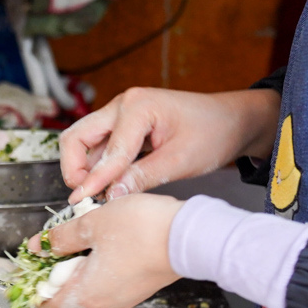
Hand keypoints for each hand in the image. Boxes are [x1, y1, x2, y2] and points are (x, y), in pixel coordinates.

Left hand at [28, 194, 183, 307]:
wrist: (190, 236)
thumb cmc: (141, 230)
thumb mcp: (91, 224)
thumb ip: (60, 237)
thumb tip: (38, 245)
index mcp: (85, 294)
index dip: (34, 290)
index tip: (32, 269)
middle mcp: (104, 303)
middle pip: (68, 297)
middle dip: (57, 273)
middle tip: (58, 244)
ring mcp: (124, 297)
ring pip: (90, 288)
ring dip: (80, 266)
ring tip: (85, 236)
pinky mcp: (138, 287)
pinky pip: (110, 282)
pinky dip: (101, 266)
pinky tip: (107, 240)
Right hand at [59, 86, 279, 202]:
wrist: (233, 122)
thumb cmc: (213, 133)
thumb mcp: (180, 161)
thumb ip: (142, 177)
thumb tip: (110, 196)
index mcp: (137, 106)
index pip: (107, 151)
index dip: (94, 181)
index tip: (80, 202)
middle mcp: (123, 105)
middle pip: (77, 137)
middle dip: (74, 168)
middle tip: (83, 195)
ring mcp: (121, 114)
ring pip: (84, 143)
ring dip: (85, 168)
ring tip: (97, 194)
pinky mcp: (125, 126)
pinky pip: (99, 147)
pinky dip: (98, 167)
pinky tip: (109, 185)